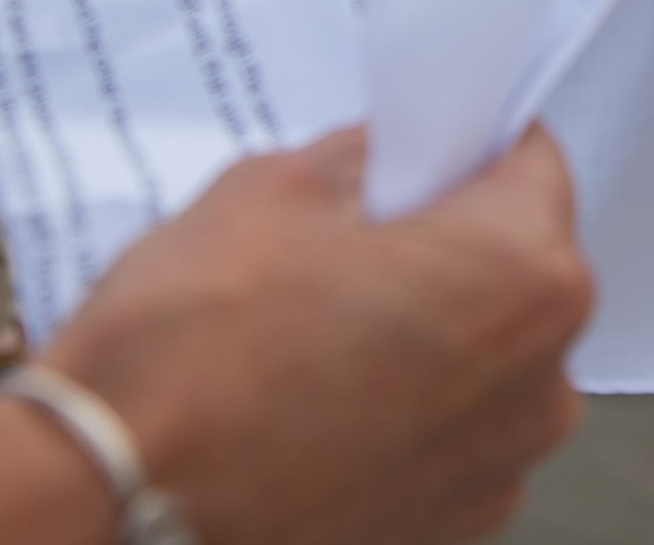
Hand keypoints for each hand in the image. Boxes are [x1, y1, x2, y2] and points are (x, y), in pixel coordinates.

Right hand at [40, 127, 590, 544]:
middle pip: (518, 269)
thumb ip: (360, 159)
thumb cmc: (191, 354)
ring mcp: (501, 466)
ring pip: (484, 357)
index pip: (533, 166)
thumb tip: (385, 159)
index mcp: (527, 276)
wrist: (112, 500)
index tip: (424, 149)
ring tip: (319, 331)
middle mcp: (541, 380)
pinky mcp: (452, 525)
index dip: (469, 147)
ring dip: (428, 333)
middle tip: (354, 239)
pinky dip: (402, 409)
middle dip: (448, 244)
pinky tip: (318, 399)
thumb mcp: (273, 189)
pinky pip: (449, 434)